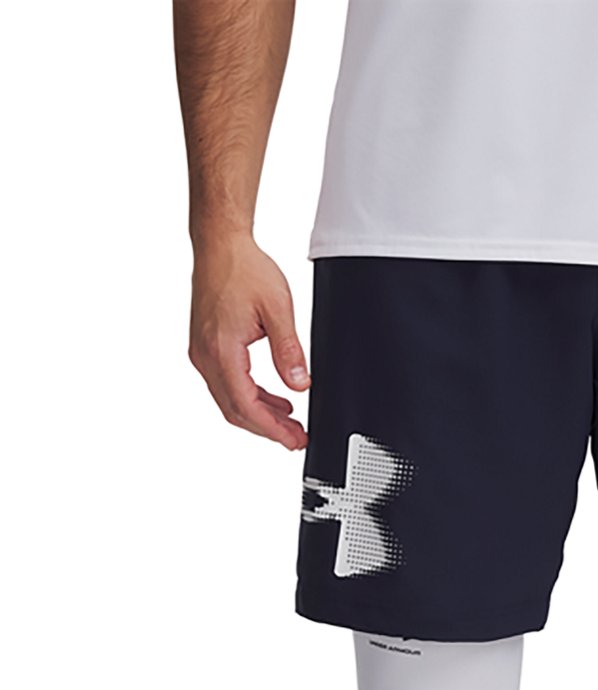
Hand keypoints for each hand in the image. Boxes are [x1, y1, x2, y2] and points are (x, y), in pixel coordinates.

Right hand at [188, 234, 309, 450]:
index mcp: (221, 349)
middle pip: (235, 410)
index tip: (293, 440)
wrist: (219, 245)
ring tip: (290, 423)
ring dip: (259, 415)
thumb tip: (300, 384)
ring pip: (229, 400)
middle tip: (296, 439)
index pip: (245, 405)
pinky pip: (225, 384)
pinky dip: (249, 396)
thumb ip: (289, 351)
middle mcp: (205, 356)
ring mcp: (201, 353)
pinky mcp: (204, 348)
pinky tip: (272, 400)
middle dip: (267, 429)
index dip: (271, 429)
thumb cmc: (243, 268)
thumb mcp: (278, 309)